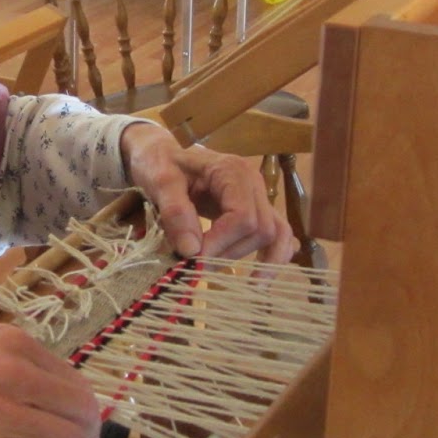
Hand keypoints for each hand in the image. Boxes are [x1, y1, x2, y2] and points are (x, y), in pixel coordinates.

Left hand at [121, 121, 294, 263]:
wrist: (161, 153)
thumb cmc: (160, 162)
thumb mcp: (159, 181)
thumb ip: (175, 212)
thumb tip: (192, 251)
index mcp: (232, 171)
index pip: (243, 217)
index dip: (221, 243)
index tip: (194, 259)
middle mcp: (253, 183)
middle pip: (261, 229)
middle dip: (233, 253)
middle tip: (200, 267)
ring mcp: (257, 196)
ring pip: (275, 233)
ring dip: (261, 260)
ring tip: (248, 285)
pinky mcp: (255, 209)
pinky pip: (278, 233)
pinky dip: (275, 254)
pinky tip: (264, 274)